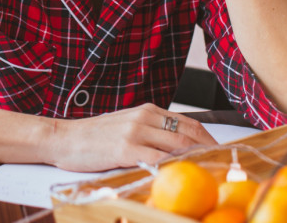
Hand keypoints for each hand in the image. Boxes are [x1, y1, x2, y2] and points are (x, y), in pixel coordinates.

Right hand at [46, 103, 216, 171]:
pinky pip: (157, 159)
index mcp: (146, 110)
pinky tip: (182, 176)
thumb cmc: (93, 136)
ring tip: (209, 171)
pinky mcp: (125, 150)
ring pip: (177, 145)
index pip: (188, 121)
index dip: (208, 138)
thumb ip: (149, 130)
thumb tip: (177, 146)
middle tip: (222, 165)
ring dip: (196, 159)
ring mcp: (135, 133)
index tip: (220, 151)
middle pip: (187, 134)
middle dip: (209, 151)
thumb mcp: (125, 124)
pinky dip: (173, 167)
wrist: (64, 138)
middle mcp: (143, 117)